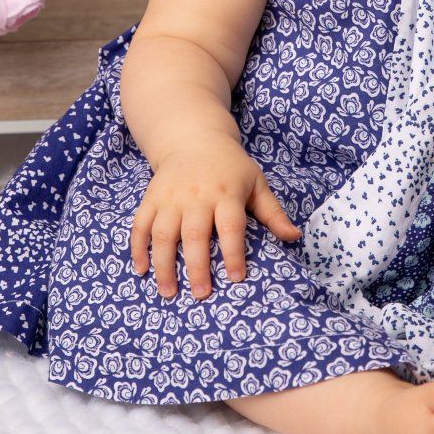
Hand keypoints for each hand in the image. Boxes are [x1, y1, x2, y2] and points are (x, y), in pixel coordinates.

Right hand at [130, 136, 301, 299]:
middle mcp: (197, 196)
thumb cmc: (230, 167)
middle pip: (195, 234)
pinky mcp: (151, 198)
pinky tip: (142, 270)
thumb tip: (295, 237)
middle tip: (201, 295)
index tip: (237, 278)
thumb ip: (273, 213)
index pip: (231, 226)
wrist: (194, 138)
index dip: (234, 253)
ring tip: (169, 292)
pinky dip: (138, 248)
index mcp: (226, 194)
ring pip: (164, 233)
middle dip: (197, 267)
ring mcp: (171, 198)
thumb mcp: (256, 183)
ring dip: (164, 265)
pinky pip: (141, 225)